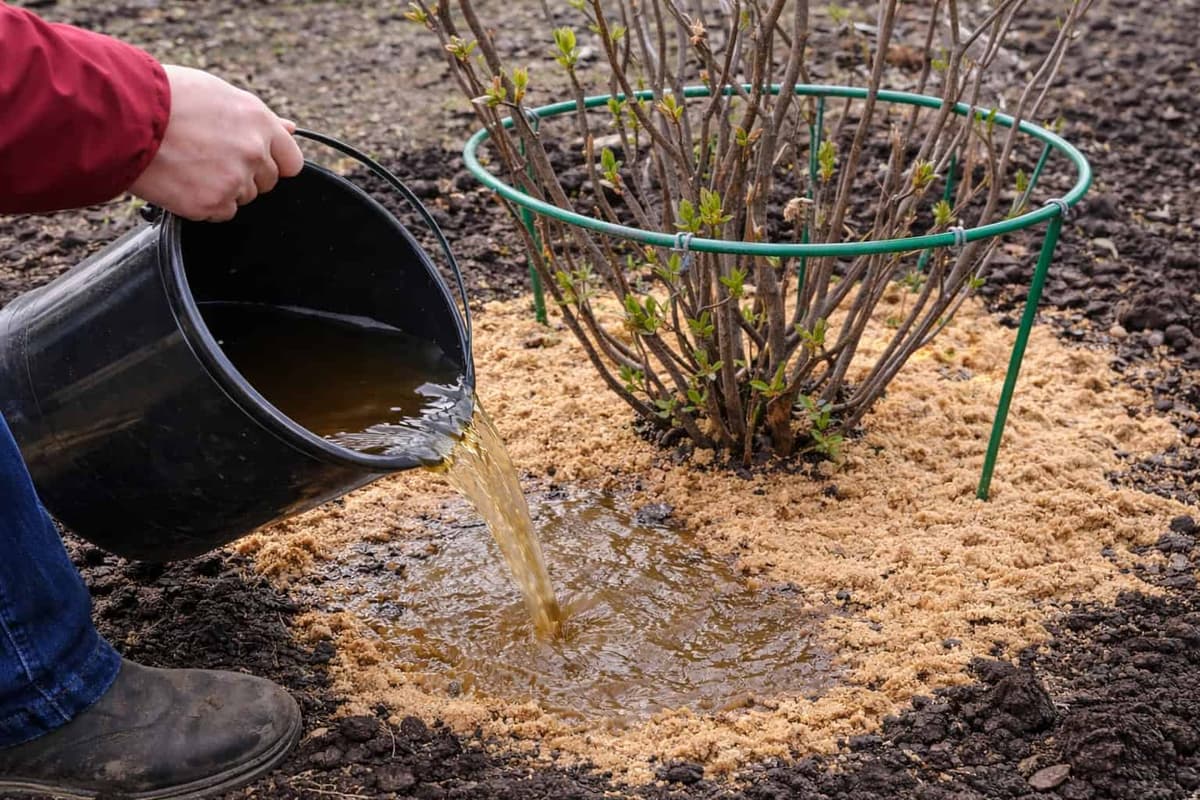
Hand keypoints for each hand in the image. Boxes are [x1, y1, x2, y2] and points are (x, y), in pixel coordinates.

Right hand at [130, 65, 303, 221]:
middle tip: (210, 158)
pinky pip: (221, 214)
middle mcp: (253, 152)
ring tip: (191, 165)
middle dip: (246, 175)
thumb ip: (257, 118)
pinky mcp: (211, 204)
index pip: (292, 160)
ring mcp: (234, 181)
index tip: (259, 163)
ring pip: (243, 198)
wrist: (122, 116)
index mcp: (258, 122)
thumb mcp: (217, 93)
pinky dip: (205, 204)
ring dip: (223, 189)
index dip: (274, 162)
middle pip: (267, 182)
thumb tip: (290, 130)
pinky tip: (184, 182)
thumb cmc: (164, 98)